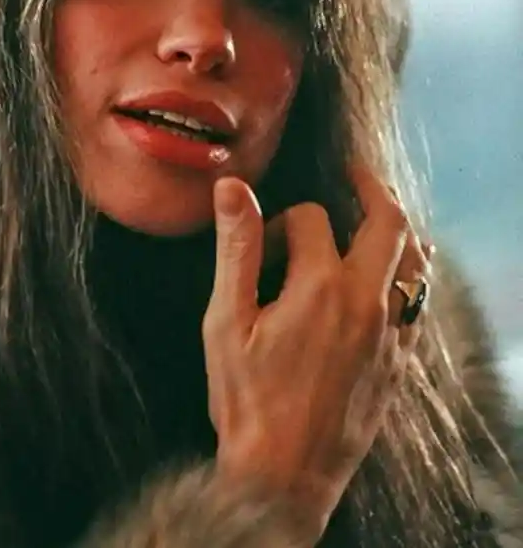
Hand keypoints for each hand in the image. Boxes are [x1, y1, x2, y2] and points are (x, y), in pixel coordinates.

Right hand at [202, 165, 428, 535]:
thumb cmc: (248, 399)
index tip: (265, 246)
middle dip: (371, 188)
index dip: (283, 222)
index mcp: (321, 286)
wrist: (285, 474)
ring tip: (380, 211)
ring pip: (414, 259)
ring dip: (399, 227)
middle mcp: (367, 300)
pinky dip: (412, 272)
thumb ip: (236, 249)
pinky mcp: (399, 358)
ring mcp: (390, 330)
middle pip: (389, 222)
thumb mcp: (227, 321)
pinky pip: (419, 300)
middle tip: (357, 173)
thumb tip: (232, 189)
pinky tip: (396, 272)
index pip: (312, 218)